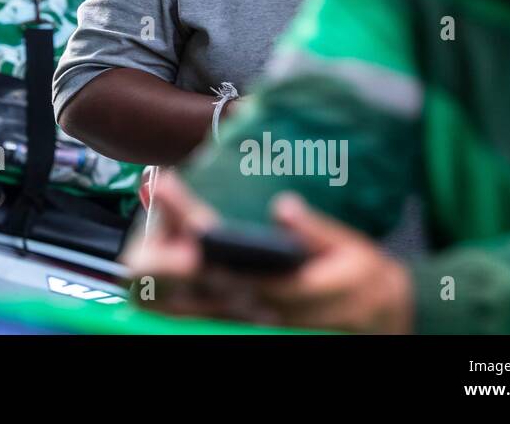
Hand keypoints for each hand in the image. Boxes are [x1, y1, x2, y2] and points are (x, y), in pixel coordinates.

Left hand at [123, 174, 413, 332]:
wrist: (377, 319)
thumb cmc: (361, 278)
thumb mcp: (350, 247)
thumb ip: (315, 230)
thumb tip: (283, 208)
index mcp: (287, 284)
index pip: (228, 253)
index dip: (192, 221)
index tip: (165, 186)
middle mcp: (259, 306)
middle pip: (195, 280)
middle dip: (159, 252)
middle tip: (135, 216)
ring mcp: (246, 318)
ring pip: (188, 302)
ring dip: (157, 272)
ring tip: (132, 238)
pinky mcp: (239, 322)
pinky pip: (193, 312)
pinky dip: (165, 294)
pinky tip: (143, 277)